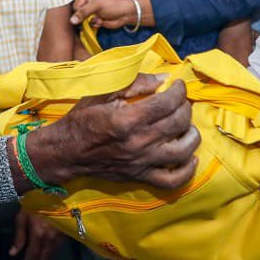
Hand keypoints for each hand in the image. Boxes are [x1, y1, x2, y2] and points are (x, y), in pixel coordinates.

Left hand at [10, 209, 61, 259]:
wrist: (55, 194)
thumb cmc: (35, 204)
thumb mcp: (22, 217)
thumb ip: (19, 236)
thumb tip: (13, 253)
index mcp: (38, 234)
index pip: (31, 256)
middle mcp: (49, 239)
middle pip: (42, 259)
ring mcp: (58, 238)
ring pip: (50, 257)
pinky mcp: (64, 236)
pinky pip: (55, 251)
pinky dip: (48, 258)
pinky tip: (43, 259)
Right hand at [31, 74, 199, 189]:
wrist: (67, 151)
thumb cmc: (83, 119)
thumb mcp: (103, 93)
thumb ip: (134, 83)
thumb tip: (163, 79)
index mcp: (128, 120)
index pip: (167, 102)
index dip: (178, 90)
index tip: (177, 85)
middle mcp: (138, 142)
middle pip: (178, 123)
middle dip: (185, 107)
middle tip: (181, 102)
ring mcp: (142, 162)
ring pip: (182, 151)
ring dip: (192, 135)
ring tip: (187, 125)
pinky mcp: (141, 176)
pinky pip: (172, 180)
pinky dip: (187, 170)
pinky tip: (190, 156)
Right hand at [70, 0, 141, 29]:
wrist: (125, 13)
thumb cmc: (112, 5)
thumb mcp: (96, 6)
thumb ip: (83, 13)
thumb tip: (71, 21)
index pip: (75, 6)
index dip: (79, 12)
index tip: (87, 13)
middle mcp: (87, 1)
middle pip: (77, 14)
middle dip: (85, 17)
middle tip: (94, 15)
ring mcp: (91, 11)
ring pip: (82, 21)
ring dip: (90, 22)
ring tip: (98, 18)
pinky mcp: (94, 18)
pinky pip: (88, 25)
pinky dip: (94, 24)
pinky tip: (101, 21)